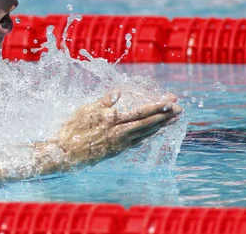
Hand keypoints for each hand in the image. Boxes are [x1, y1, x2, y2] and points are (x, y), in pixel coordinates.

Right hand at [55, 89, 181, 167]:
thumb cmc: (72, 129)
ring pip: (145, 133)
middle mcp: (120, 132)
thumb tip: (117, 92)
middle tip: (180, 109)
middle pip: (147, 122)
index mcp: (113, 119)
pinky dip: (149, 135)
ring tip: (174, 119)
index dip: (156, 107)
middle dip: (165, 115)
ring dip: (161, 125)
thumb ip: (104, 101)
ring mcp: (120, 143)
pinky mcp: (117, 150)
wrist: (65, 153)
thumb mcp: (85, 110)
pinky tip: (155, 132)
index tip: (170, 102)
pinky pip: (138, 141)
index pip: (140, 112)